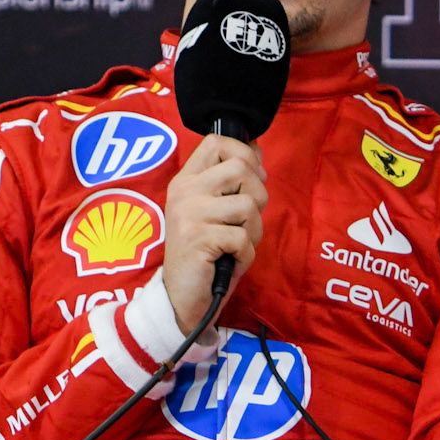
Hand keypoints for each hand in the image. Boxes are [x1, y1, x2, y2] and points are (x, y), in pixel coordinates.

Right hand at [162, 134, 267, 334]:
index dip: (243, 153)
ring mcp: (189, 213)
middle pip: (241, 168)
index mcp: (187, 180)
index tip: (250, 179)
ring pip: (248, 205)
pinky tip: (229, 261)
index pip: (216, 142)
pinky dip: (245, 255)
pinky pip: (242, 238)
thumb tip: (255, 149)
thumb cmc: (205, 254)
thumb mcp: (216, 211)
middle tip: (245, 221)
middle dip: (258, 196)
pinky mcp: (198, 238)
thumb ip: (231, 182)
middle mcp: (185, 191)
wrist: (181, 297)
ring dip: (253, 231)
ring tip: (236, 245)